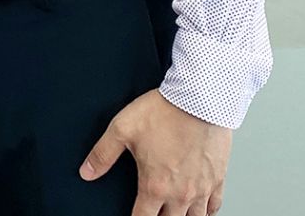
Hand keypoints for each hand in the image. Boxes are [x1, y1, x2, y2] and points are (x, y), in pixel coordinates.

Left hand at [79, 88, 230, 215]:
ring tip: (174, 213)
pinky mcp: (218, 178)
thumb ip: (102, 154)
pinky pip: (215, 206)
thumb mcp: (122, 129)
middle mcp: (180, 193)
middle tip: (153, 211)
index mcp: (155, 186)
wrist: (200, 99)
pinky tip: (200, 207)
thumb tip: (86, 172)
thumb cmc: (164, 111)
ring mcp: (202, 188)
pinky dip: (207, 211)